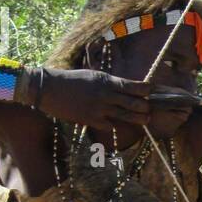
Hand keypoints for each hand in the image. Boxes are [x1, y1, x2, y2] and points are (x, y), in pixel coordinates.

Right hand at [36, 67, 150, 130]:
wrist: (49, 88)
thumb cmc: (71, 80)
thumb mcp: (93, 75)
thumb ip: (109, 83)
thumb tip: (124, 88)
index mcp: (106, 80)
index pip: (132, 86)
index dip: (145, 89)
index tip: (152, 91)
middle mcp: (106, 94)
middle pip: (133, 102)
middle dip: (145, 106)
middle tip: (151, 108)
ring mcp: (99, 108)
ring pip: (125, 115)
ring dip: (137, 118)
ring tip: (146, 119)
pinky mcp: (90, 119)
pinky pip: (109, 125)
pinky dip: (113, 125)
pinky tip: (116, 125)